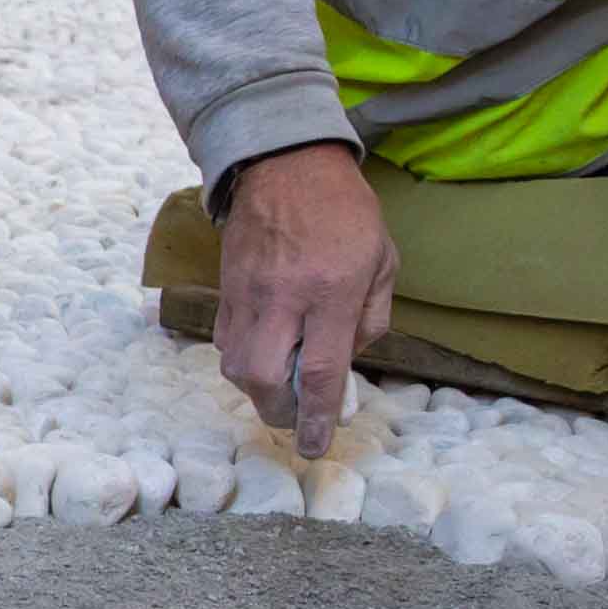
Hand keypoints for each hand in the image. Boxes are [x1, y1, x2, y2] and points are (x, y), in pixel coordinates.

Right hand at [208, 140, 396, 453]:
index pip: (318, 370)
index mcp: (331, 290)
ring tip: (280, 385)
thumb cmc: (345, 212)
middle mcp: (283, 297)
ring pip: (236, 366)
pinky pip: (226, 343)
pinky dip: (243, 362)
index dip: (316, 416)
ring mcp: (247, 294)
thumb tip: (348, 364)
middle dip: (279, 411)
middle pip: (264, 377)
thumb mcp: (382, 261)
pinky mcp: (225, 289)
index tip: (315, 444)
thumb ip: (370, 318)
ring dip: (258, 389)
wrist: (284, 164)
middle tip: (296, 416)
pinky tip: (263, 355)